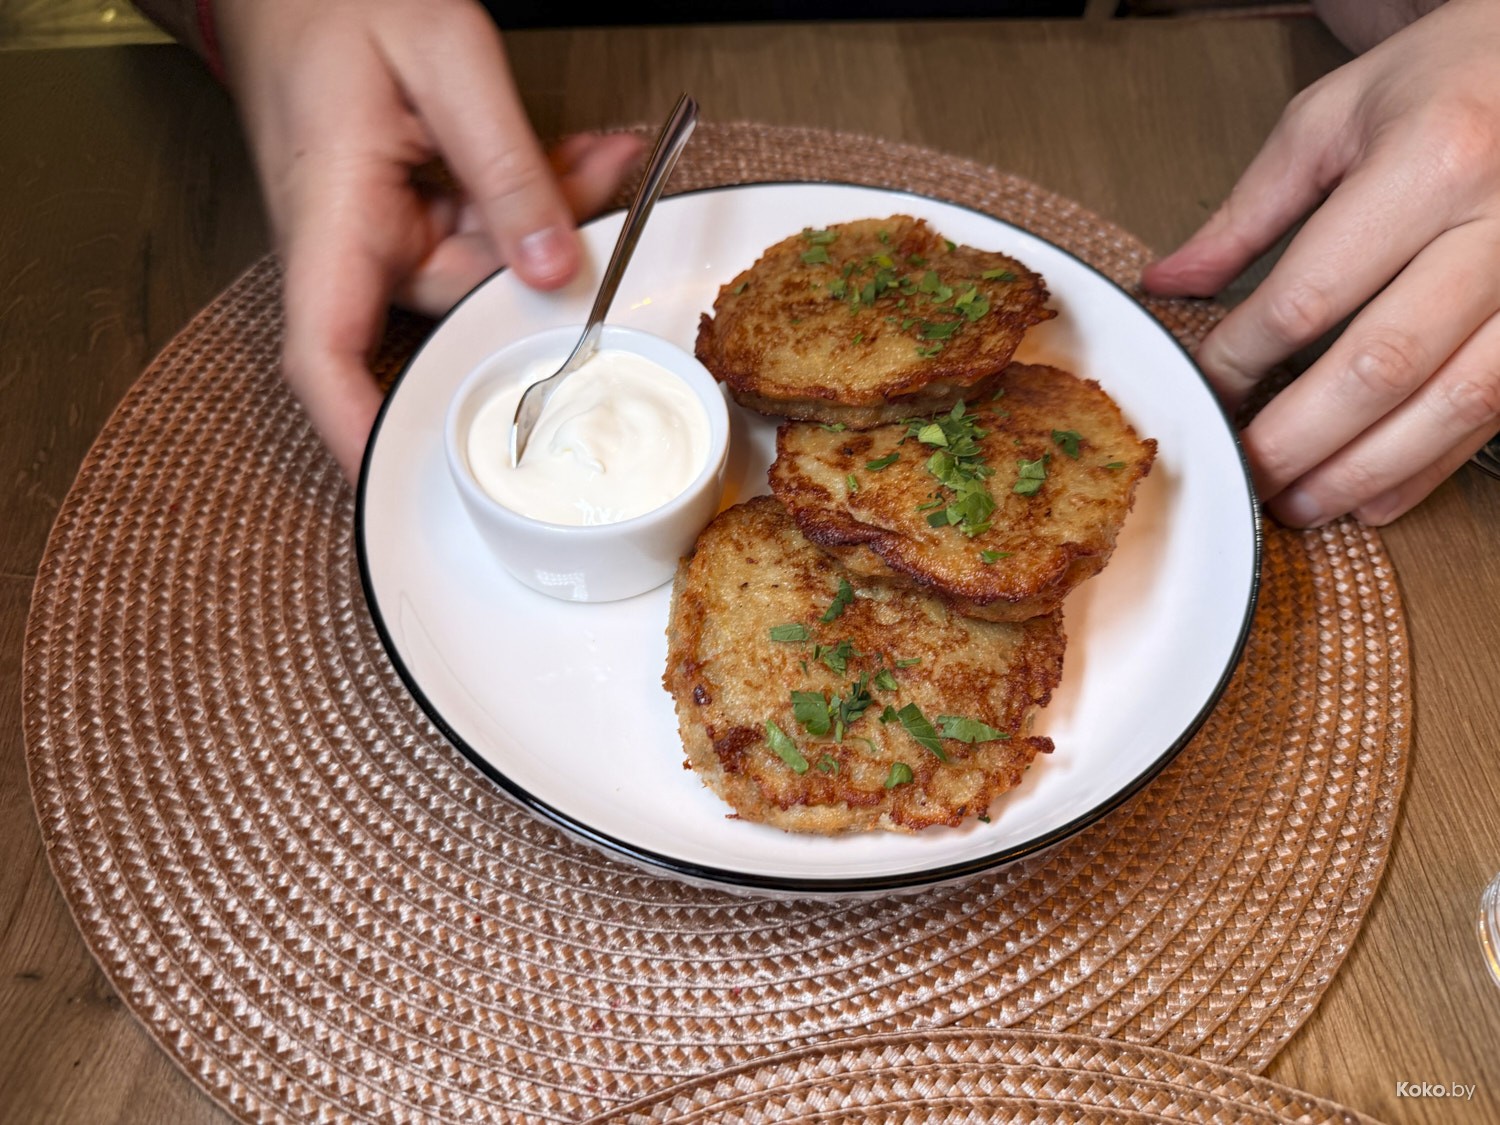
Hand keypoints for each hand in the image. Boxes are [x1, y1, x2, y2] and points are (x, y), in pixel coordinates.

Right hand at [215, 0, 642, 479]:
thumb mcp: (445, 60)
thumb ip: (507, 167)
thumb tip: (554, 268)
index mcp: (330, 216)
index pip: (327, 357)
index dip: (361, 433)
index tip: (404, 482)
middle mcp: (348, 243)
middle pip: (457, 310)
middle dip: (546, 267)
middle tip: (602, 184)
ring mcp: (376, 234)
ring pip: (486, 268)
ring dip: (552, 216)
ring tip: (599, 153)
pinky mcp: (402, 217)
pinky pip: (479, 230)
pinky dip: (530, 197)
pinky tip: (575, 157)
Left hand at [1142, 0, 1499, 526]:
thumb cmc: (1447, 82)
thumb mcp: (1332, 121)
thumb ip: (1248, 214)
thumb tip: (1170, 283)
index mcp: (1431, 163)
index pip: (1310, 294)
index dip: (1244, 359)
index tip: (1204, 391)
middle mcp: (1499, 226)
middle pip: (1382, 365)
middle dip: (1300, 439)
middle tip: (1246, 475)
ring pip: (1453, 403)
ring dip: (1366, 470)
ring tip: (1301, 503)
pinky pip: (1499, 411)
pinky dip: (1431, 466)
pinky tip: (1376, 495)